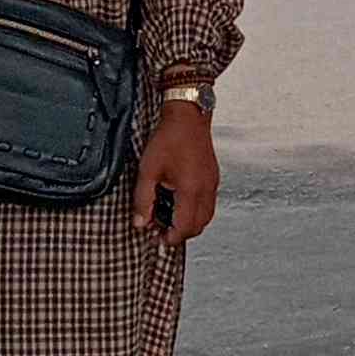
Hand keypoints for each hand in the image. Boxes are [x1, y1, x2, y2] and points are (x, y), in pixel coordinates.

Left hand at [132, 95, 218, 243]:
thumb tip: (140, 222)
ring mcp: (212, 184)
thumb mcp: (148, 170)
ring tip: (169, 216)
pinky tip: (180, 202)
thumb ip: (143, 200)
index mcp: (191, 190)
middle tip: (161, 230)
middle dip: (180, 233)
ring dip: (189, 223)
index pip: (184, 228)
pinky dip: (195, 211)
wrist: (187, 116)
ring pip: (205, 217)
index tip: (158, 239)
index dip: (170, 238)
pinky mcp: (213, 178)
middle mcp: (206, 190)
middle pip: (198, 227)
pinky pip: (208, 204)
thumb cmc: (168, 138)